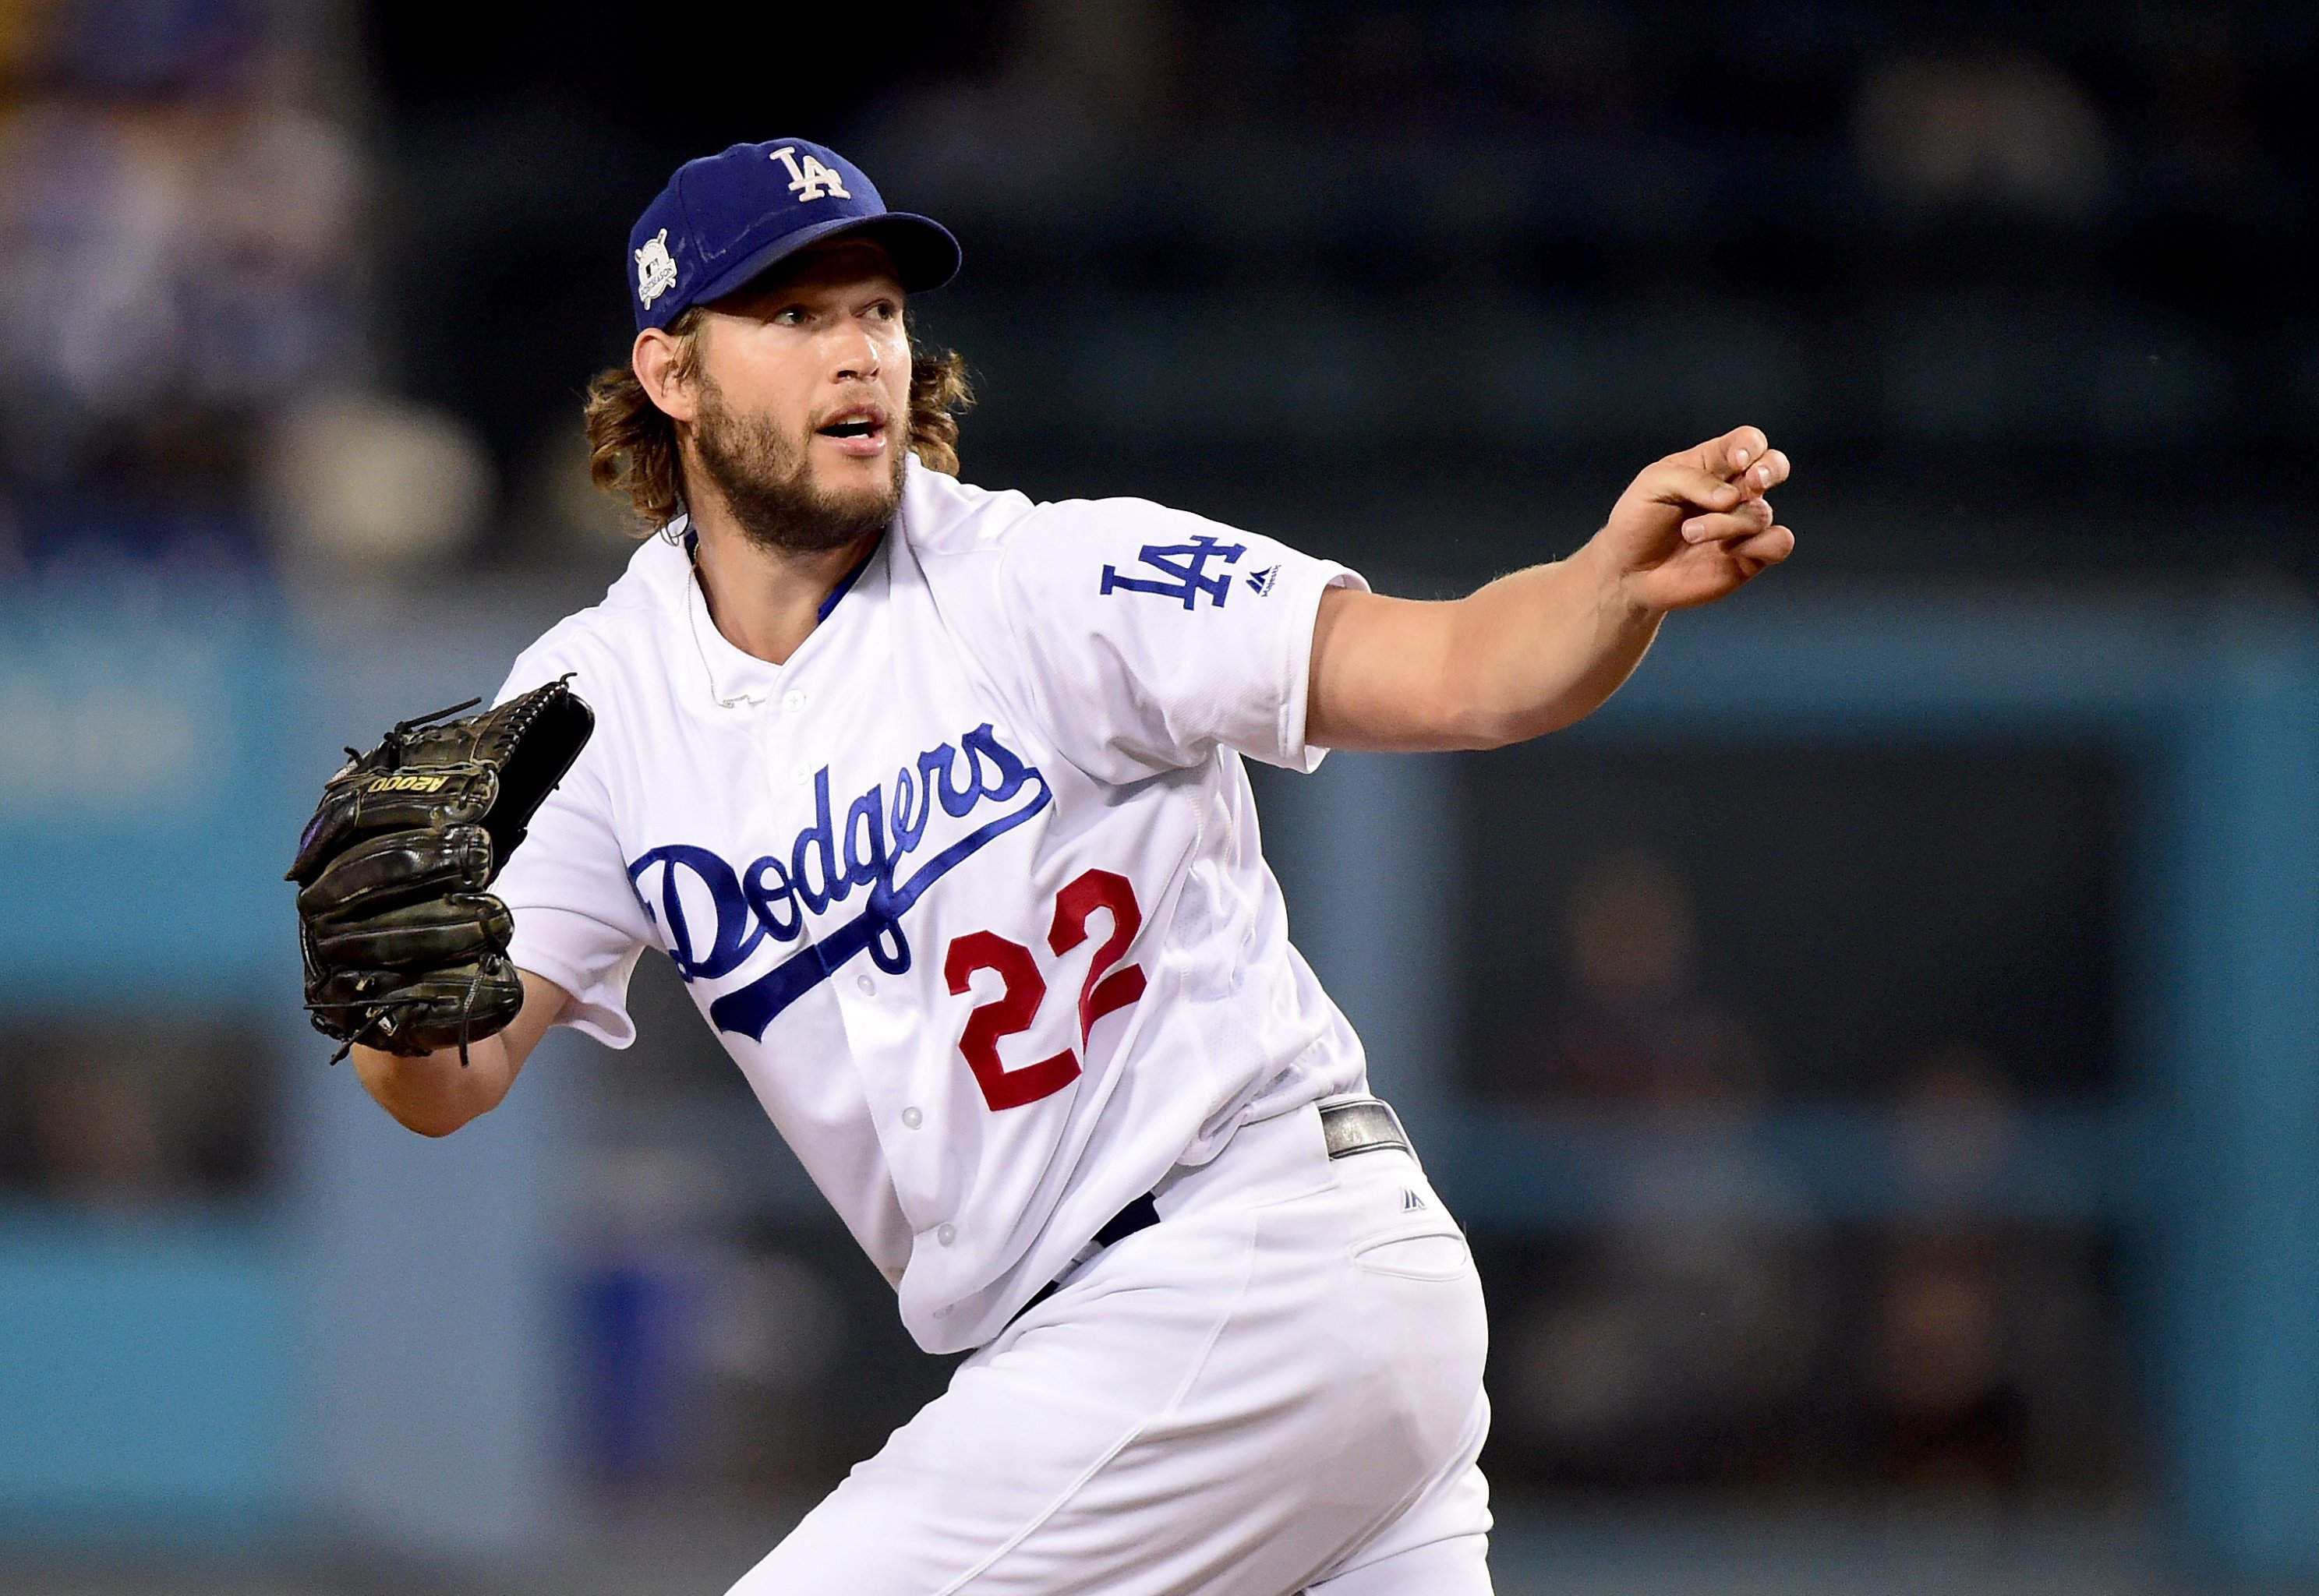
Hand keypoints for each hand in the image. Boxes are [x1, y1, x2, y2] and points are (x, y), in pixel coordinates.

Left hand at [1594, 425, 1793, 612]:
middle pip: (1774, 466)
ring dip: (1726, 523)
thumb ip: (1694, 480)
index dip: (1750, 445)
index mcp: (1712, 464)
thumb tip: (1732, 498)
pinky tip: (1726, 551)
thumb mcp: (1654, 484)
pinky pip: (1778, 544)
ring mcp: (1741, 524)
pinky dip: (1762, 545)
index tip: (1736, 460)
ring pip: (1761, 513)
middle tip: (1751, 481)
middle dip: (1770, 469)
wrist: (1629, 570)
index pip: (1747, 441)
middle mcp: (1734, 491)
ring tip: (1691, 533)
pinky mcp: (1748, 556)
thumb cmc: (1638, 520)